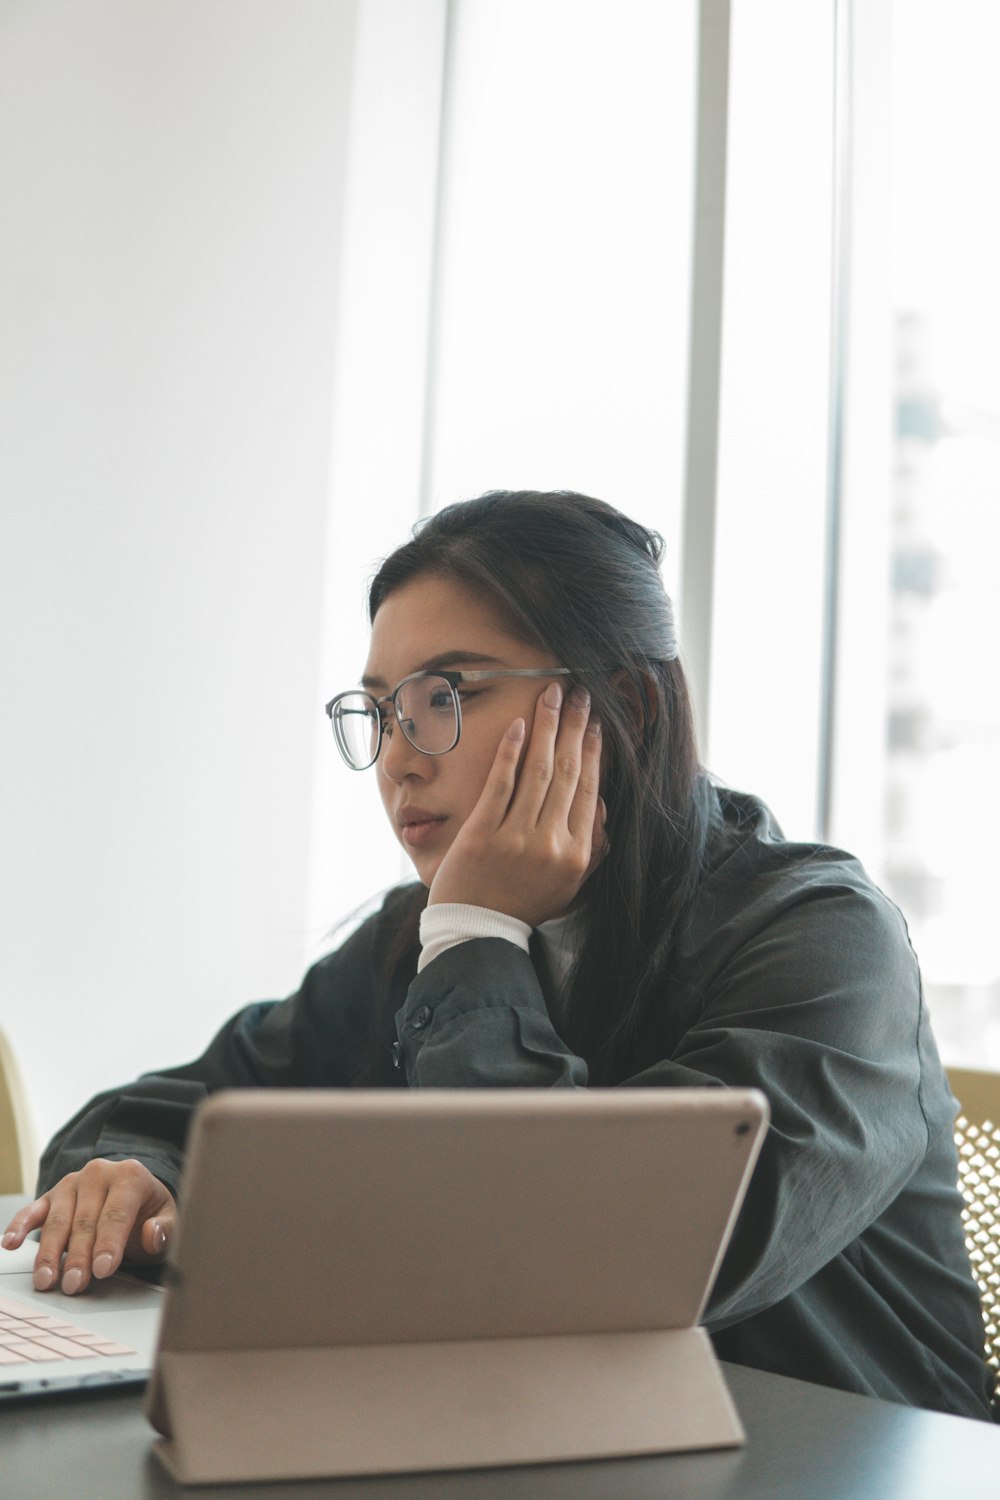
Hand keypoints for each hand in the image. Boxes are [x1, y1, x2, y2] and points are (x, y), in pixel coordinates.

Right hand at [1, 1158, 176, 1294]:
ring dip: (50, 1253)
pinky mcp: (51, 1196)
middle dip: (79, 1257)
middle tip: (74, 1285)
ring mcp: (72, 1183)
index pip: (117, 1214)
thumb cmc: (150, 1212)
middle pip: (85, 1221)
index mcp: (130, 1175)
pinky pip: (33, 1211)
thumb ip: (166, 1229)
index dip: (109, 1243)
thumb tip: (153, 1234)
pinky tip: (10, 1243)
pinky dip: (19, 1226)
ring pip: (58, 1221)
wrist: (134, 1194)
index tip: (103, 1270)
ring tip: (47, 1280)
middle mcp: (99, 1174)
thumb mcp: (170, 1218)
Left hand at [428, 680, 606, 926]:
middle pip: (568, 771)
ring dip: (547, 727)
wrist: (477, 931)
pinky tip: (518, 724)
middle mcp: (551, 843)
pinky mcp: (482, 835)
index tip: (595, 721)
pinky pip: (500, 784)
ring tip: (551, 695)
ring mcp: (516, 838)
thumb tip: (599, 801)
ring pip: (538, 771)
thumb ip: (592, 846)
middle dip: (574, 726)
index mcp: (576, 853)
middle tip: (579, 693)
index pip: (589, 788)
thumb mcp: (569, 884)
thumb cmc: (524, 904)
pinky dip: (511, 752)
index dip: (593, 749)